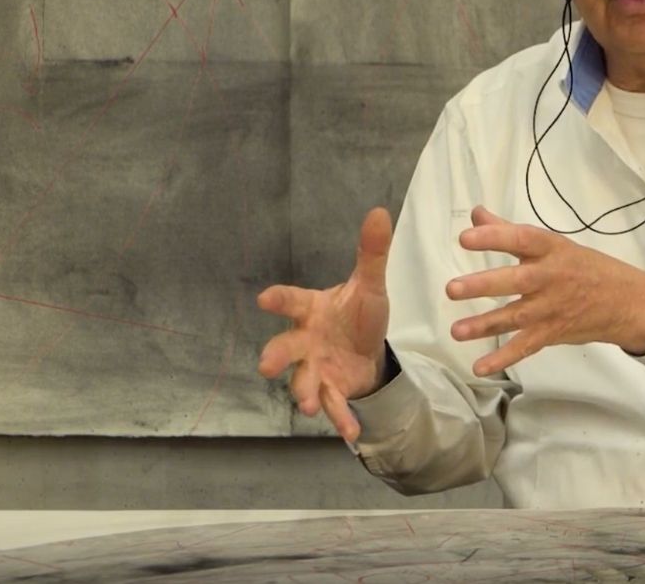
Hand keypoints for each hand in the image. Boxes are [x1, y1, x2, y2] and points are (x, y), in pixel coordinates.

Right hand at [255, 208, 392, 441]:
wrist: (366, 350)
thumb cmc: (358, 314)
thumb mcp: (371, 285)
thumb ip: (372, 253)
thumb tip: (379, 211)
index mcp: (311, 310)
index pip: (292, 301)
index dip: (278, 299)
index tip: (264, 298)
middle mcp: (305, 341)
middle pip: (285, 348)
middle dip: (275, 356)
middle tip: (266, 366)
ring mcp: (315, 368)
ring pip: (303, 381)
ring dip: (304, 393)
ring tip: (308, 406)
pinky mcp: (331, 390)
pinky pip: (333, 406)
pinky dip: (341, 419)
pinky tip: (352, 433)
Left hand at [447, 205, 644, 375]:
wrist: (627, 302)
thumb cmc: (585, 268)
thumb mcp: (553, 244)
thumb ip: (509, 230)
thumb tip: (476, 215)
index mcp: (551, 249)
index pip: (522, 239)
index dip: (494, 238)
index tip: (465, 238)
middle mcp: (551, 277)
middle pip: (516, 281)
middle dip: (484, 285)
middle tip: (453, 289)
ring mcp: (552, 308)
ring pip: (516, 317)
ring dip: (485, 325)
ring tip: (456, 331)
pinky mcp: (552, 332)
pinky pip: (525, 347)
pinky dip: (503, 358)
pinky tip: (478, 366)